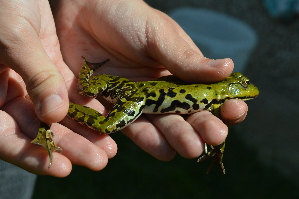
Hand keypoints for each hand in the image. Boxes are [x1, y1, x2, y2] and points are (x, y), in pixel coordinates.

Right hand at [0, 0, 116, 175]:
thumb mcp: (12, 38)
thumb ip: (34, 76)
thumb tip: (54, 115)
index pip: (6, 136)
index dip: (33, 155)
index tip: (63, 168)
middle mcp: (8, 95)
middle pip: (39, 131)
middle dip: (70, 147)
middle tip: (99, 160)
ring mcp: (32, 85)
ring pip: (58, 117)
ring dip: (83, 132)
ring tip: (109, 148)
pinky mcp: (51, 71)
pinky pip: (70, 96)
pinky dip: (86, 108)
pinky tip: (105, 120)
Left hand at [51, 0, 247, 160]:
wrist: (85, 11)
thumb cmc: (128, 17)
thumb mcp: (159, 35)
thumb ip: (186, 58)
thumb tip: (229, 68)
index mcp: (179, 74)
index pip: (206, 94)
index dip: (222, 105)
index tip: (235, 111)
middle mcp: (161, 93)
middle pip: (183, 116)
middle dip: (198, 129)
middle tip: (209, 140)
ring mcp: (136, 102)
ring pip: (158, 126)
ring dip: (173, 139)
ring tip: (185, 149)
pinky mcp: (111, 107)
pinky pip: (126, 126)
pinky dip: (140, 139)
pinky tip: (159, 149)